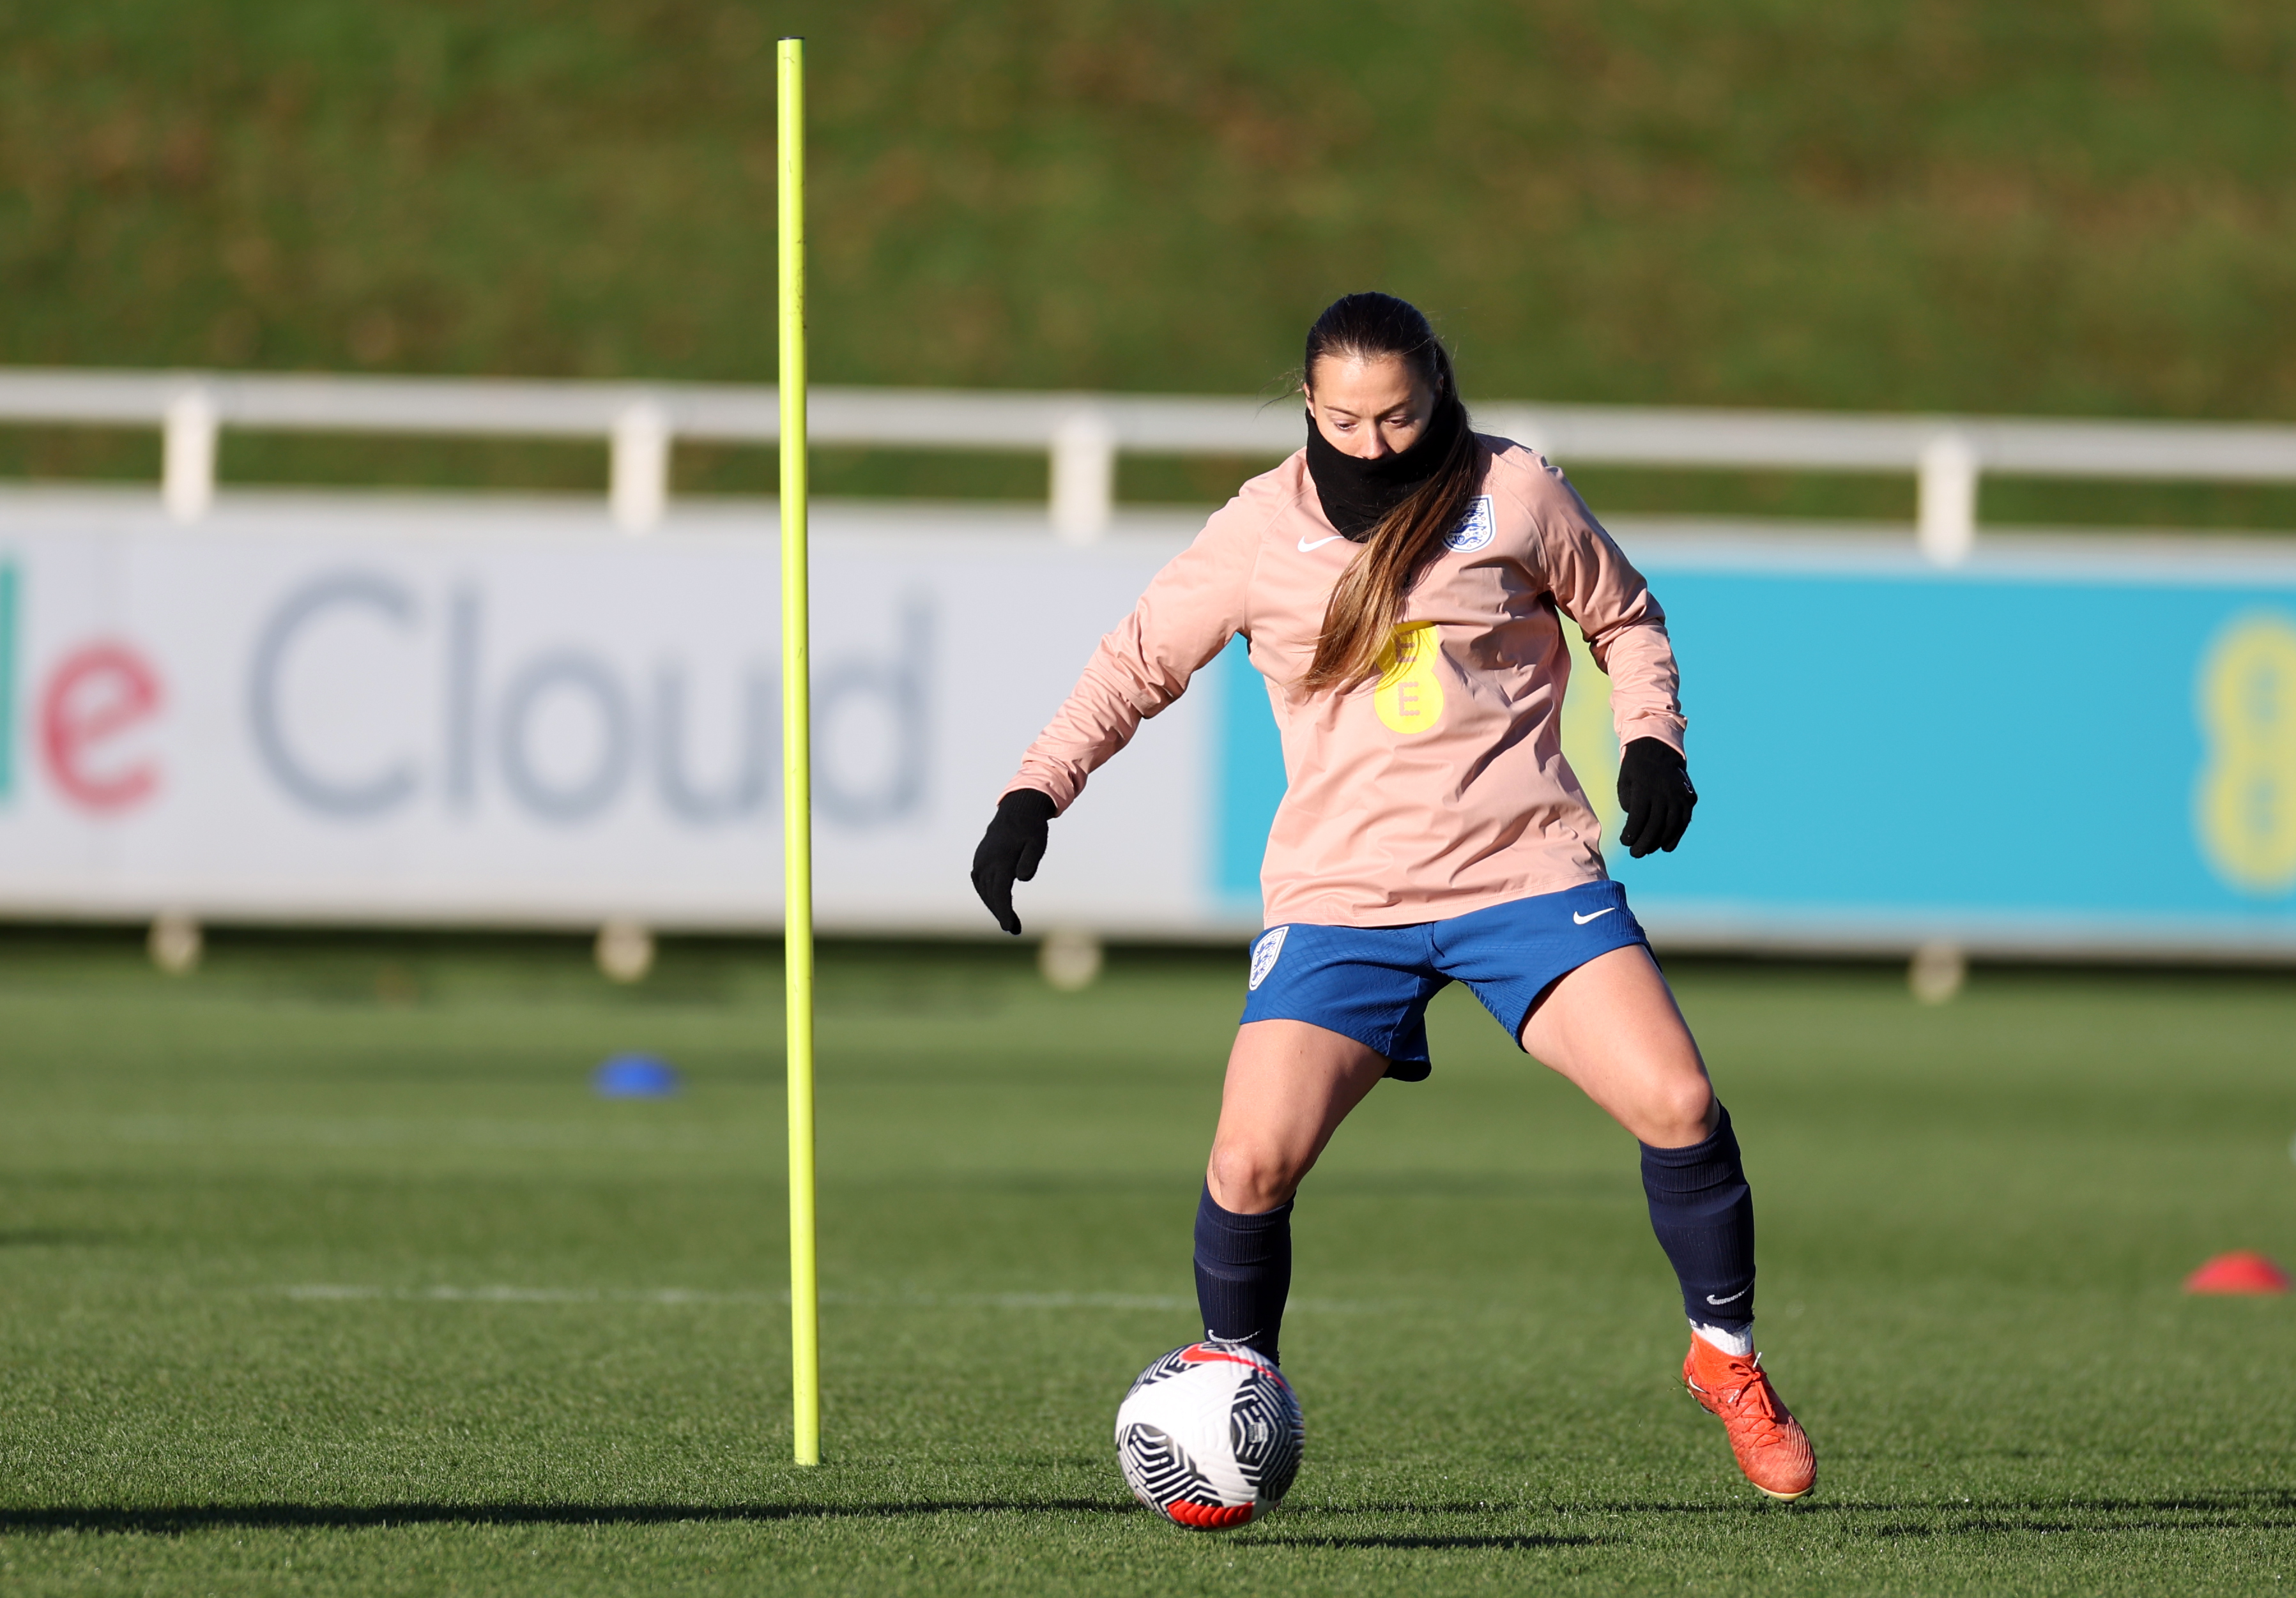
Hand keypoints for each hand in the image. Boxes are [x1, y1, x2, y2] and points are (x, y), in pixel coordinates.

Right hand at [970, 788, 1057, 934]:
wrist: (1016, 810)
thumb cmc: (1031, 829)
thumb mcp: (1037, 844)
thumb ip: (1030, 861)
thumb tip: (1023, 879)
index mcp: (1000, 860)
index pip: (1000, 893)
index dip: (1004, 912)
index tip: (1009, 927)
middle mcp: (986, 862)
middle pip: (992, 895)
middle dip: (1002, 914)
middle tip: (1015, 929)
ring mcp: (980, 861)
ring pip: (984, 891)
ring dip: (994, 906)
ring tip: (1008, 920)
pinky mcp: (979, 860)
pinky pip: (980, 883)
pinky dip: (987, 895)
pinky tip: (996, 902)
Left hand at [1615, 737, 1695, 857]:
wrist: (1658, 748)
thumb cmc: (1636, 769)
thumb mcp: (1625, 782)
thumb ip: (1629, 804)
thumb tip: (1636, 826)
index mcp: (1645, 787)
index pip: (1638, 818)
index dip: (1631, 834)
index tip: (1624, 842)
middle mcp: (1664, 792)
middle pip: (1655, 825)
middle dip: (1644, 844)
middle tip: (1635, 854)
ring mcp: (1679, 795)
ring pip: (1671, 826)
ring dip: (1659, 842)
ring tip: (1647, 851)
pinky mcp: (1689, 798)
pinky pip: (1684, 821)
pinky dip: (1676, 836)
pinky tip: (1666, 847)